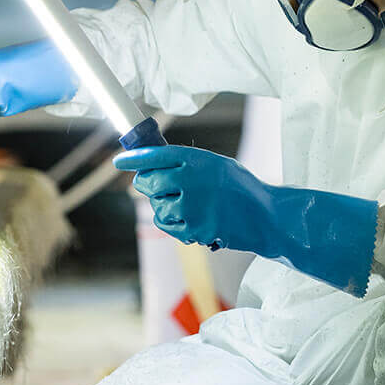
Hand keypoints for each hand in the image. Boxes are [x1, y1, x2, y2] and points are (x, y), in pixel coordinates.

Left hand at [114, 144, 380, 296]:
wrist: (265, 216)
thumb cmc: (241, 189)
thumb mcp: (217, 165)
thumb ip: (189, 164)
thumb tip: (154, 164)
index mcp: (198, 160)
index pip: (155, 155)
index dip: (134, 158)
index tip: (119, 161)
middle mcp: (191, 180)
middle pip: (149, 182)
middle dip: (144, 184)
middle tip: (147, 184)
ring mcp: (192, 207)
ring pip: (157, 207)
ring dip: (161, 206)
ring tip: (177, 204)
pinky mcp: (194, 229)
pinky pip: (167, 225)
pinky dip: (170, 223)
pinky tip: (182, 218)